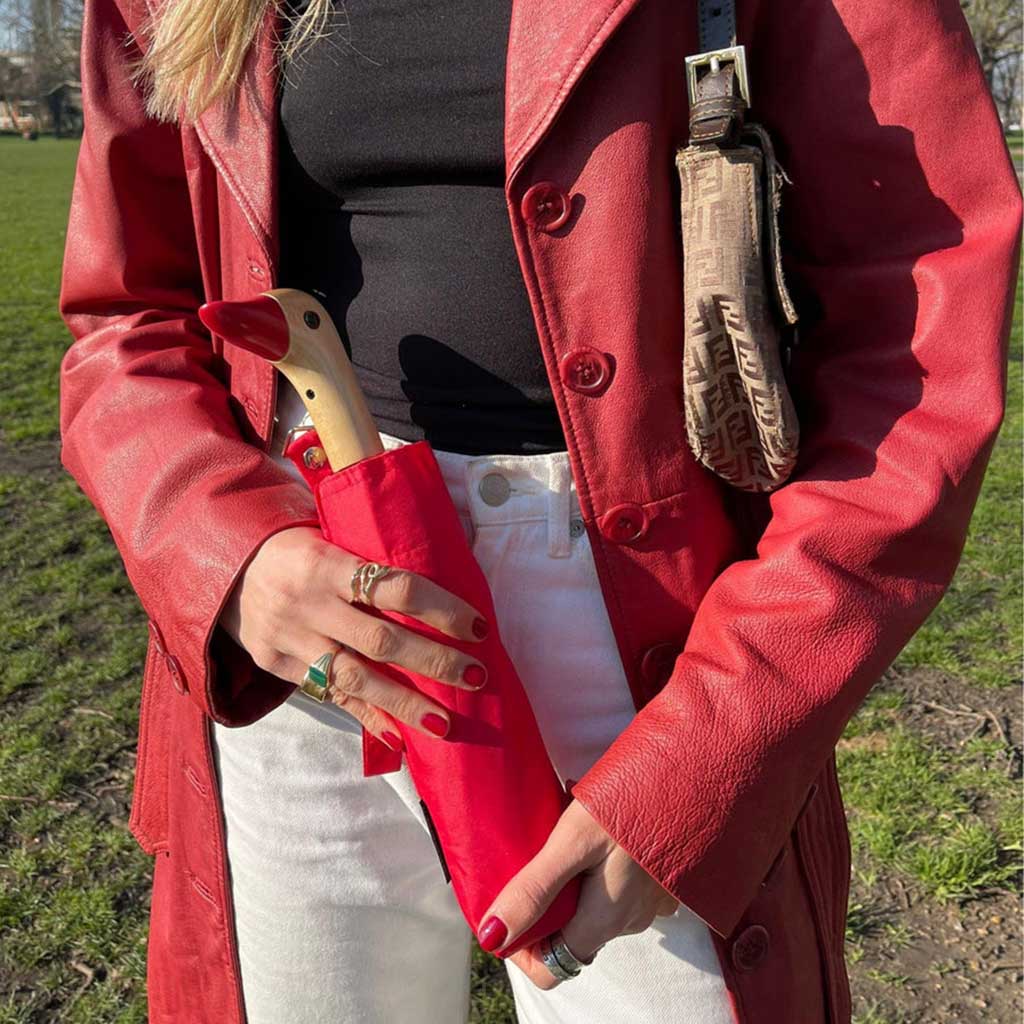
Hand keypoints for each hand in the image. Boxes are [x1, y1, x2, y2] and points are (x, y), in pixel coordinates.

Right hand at [218, 526, 489, 747]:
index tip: (477, 626)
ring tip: (446, 721)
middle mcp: (309, 604)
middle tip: (477, 676)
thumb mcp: (328, 537)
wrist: (224, 566)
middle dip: (434, 661)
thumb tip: (441, 583)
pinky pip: (330, 697)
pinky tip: (400, 739)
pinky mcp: (279, 665)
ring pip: (356, 677)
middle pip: (381, 640)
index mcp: (327, 563)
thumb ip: (371, 561)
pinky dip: (367, 718)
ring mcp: (291, 639)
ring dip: (405, 703)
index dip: (439, 608)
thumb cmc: (297, 548)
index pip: (395, 588)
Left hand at [478, 799, 678, 988]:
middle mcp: (630, 922)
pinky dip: (601, 863)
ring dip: (575, 876)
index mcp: (604, 921)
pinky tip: (599, 825)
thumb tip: (492, 936)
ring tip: (567, 827)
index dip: (524, 948)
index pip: (553, 967)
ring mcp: (652, 902)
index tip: (511, 906)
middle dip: (548, 901)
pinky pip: (621, 884)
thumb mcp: (572, 841)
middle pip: (573, 933)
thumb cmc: (631, 804)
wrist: (692, 776)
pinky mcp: (663, 878)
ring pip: (596, 905)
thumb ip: (533, 890)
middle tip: (537, 851)